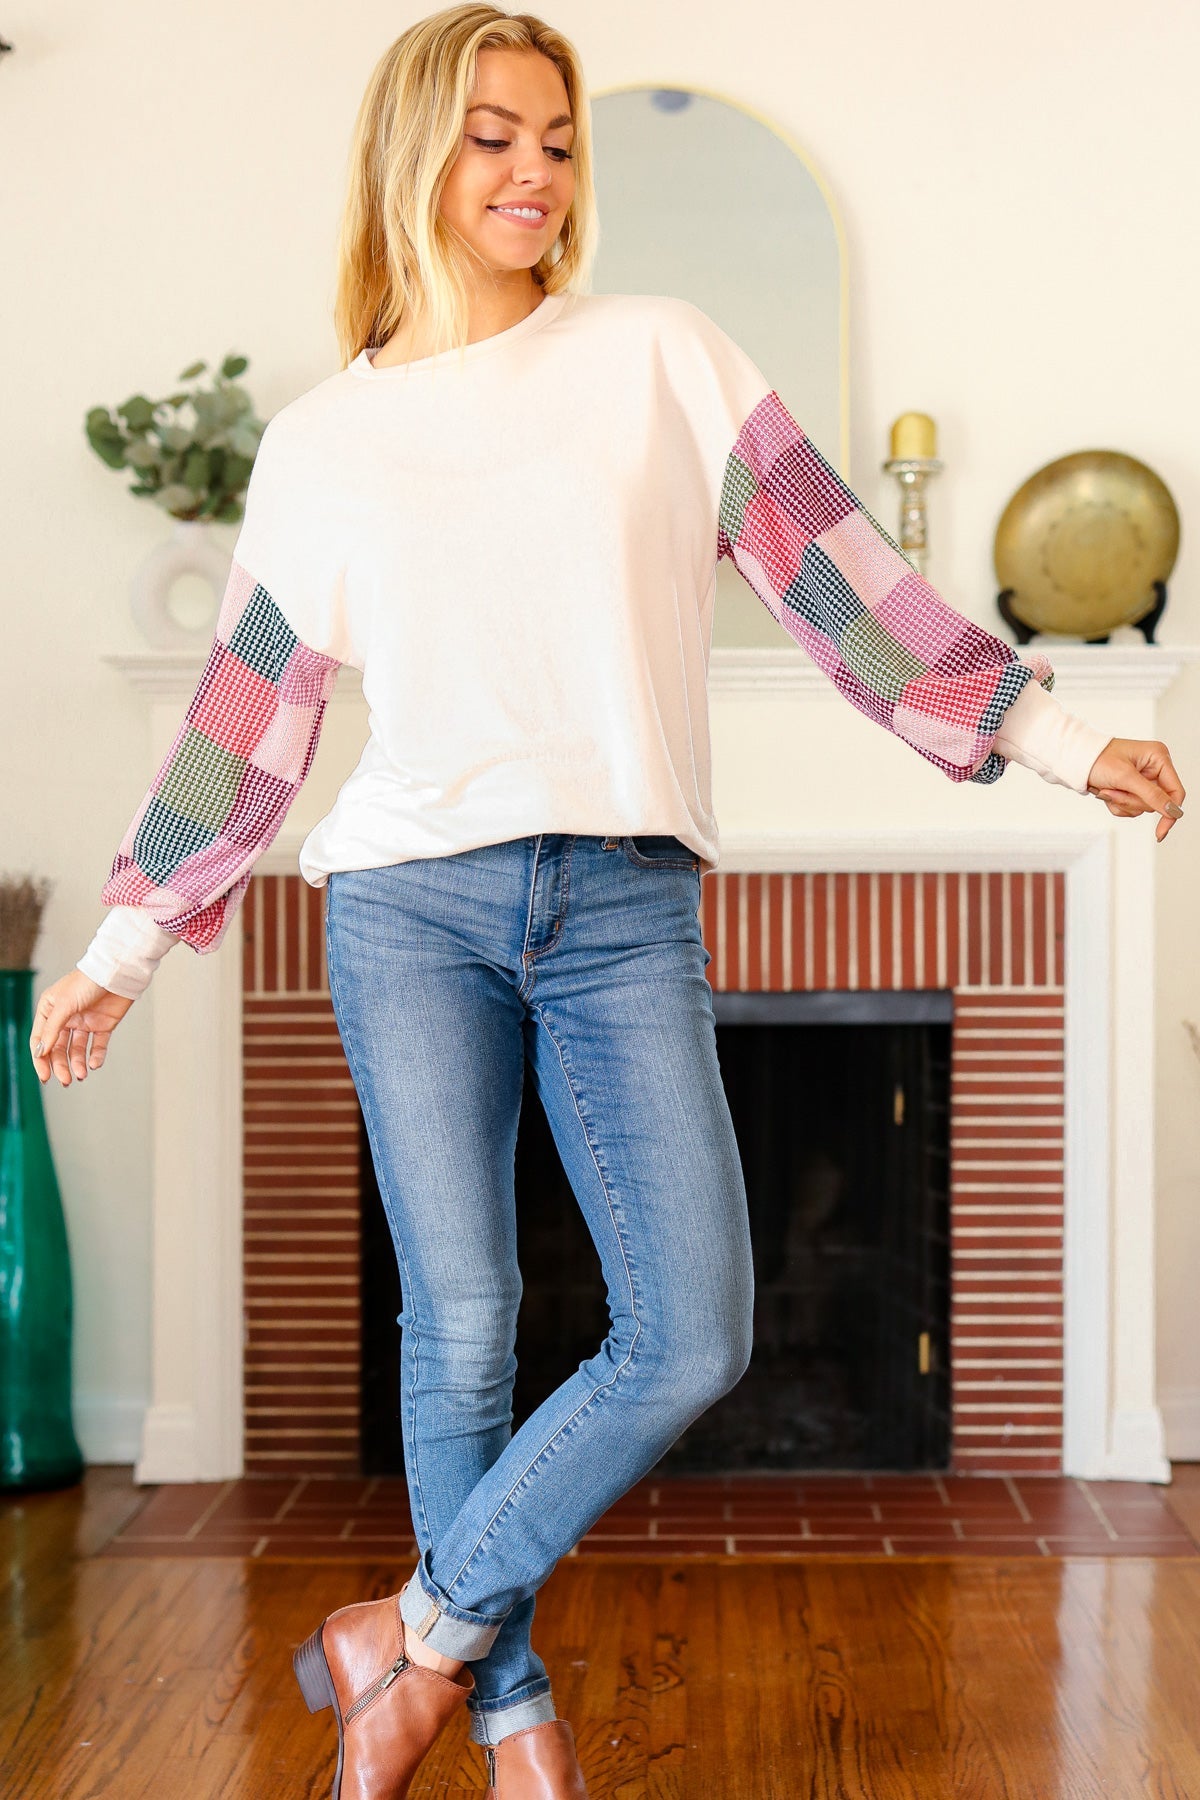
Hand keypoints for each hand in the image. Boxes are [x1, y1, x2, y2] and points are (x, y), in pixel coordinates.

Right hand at [29, 971, 135, 1086]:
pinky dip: (96, 1056)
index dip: (41, 1059)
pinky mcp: (103, 1025)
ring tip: (81, 1075)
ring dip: (78, 1063)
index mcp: (50, 1010)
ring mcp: (84, 1022)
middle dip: (61, 1065)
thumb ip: (53, 1029)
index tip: (45, 1076)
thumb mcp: (64, 1004)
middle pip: (59, 1048)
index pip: (41, 1039)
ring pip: (77, 1049)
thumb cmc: (87, 982)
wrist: (117, 973)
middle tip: (66, 1080)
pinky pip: (97, 1045)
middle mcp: (65, 1018)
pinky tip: (94, 1064)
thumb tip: (41, 1051)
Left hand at [1086, 738, 1184, 842]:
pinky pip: (1130, 808)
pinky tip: (1106, 792)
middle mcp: (1154, 769)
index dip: (1170, 812)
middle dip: (1132, 801)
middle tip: (1113, 790)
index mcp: (1159, 758)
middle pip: (1157, 803)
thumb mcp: (1125, 777)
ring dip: (1122, 803)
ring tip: (1107, 789)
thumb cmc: (1098, 759)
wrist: (1075, 760)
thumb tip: (1172, 811)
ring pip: (1142, 808)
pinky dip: (1116, 804)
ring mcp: (1143, 780)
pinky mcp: (1132, 789)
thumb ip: (1151, 795)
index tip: (1161, 831)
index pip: (1175, 792)